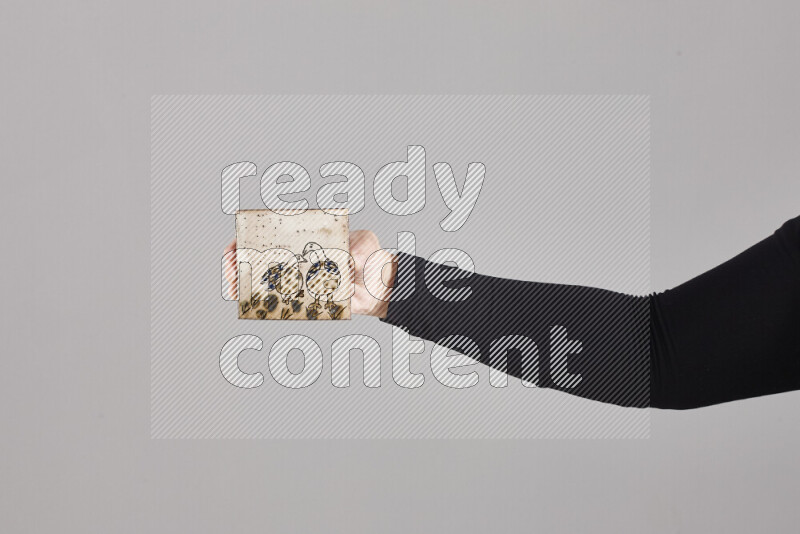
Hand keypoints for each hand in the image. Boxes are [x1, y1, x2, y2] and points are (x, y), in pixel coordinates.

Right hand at [224, 230, 395, 317]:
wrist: (382, 287)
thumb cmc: (372, 257)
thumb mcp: (367, 244)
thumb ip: (359, 248)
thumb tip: (347, 260)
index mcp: (307, 238)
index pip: (272, 232)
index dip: (249, 237)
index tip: (237, 244)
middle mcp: (299, 258)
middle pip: (261, 257)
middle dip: (238, 261)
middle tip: (230, 268)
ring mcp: (300, 280)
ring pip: (265, 280)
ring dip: (245, 284)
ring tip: (234, 288)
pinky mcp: (306, 301)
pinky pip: (281, 302)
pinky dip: (265, 304)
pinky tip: (253, 306)